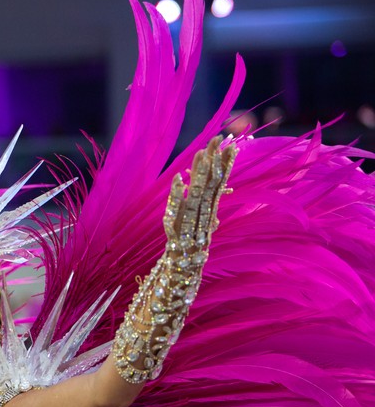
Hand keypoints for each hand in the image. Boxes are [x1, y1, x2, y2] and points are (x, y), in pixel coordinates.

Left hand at [163, 136, 236, 257]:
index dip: (225, 165)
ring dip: (200, 173)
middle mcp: (203, 213)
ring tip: (202, 152)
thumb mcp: (203, 219)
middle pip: (211, 184)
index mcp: (210, 209)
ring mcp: (191, 220)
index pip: (219, 183)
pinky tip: (177, 178)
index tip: (231, 145)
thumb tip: (220, 185)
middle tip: (219, 140)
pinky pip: (176, 209)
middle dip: (215, 161)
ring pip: (197, 193)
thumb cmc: (192, 241)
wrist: (184, 266)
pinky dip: (177, 194)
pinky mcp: (176, 228)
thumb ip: (208, 202)